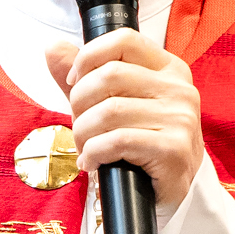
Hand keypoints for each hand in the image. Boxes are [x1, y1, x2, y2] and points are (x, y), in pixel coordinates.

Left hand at [43, 29, 204, 212]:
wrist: (170, 193)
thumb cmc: (141, 145)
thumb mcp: (113, 104)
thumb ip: (85, 77)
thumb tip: (54, 48)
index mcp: (168, 69)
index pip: (123, 40)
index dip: (88, 58)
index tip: (73, 82)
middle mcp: (179, 89)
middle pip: (109, 75)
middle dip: (79, 104)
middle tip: (78, 127)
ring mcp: (180, 118)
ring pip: (109, 110)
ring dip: (84, 134)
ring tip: (85, 149)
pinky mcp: (174, 149)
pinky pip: (117, 141)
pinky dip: (94, 153)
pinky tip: (93, 162)